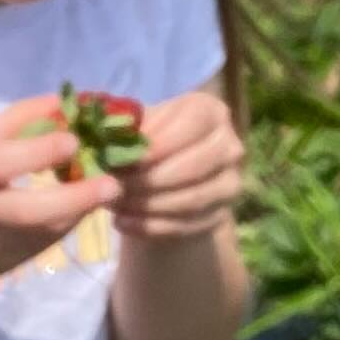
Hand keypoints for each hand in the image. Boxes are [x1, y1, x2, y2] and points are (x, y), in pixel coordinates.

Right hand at [0, 97, 114, 295]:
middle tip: (112, 184)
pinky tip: (76, 211)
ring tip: (103, 191)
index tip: (74, 141)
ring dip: (77, 212)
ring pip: (41, 234)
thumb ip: (12, 123)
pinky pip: (40, 247)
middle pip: (26, 211)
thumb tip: (63, 102)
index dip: (40, 152)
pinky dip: (63, 226)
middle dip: (75, 198)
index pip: (0, 162)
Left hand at [105, 87, 247, 242]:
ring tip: (112, 203)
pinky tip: (123, 222)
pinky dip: (150, 227)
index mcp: (212, 112)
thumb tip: (109, 143)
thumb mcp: (140, 126)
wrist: (169, 173)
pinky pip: (186, 225)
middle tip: (111, 187)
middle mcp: (230, 146)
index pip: (192, 125)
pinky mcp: (219, 216)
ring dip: (146, 205)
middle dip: (147, 180)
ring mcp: (230, 183)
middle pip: (193, 166)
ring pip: (190, 199)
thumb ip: (127, 130)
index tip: (125, 159)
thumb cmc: (151, 140)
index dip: (159, 144)